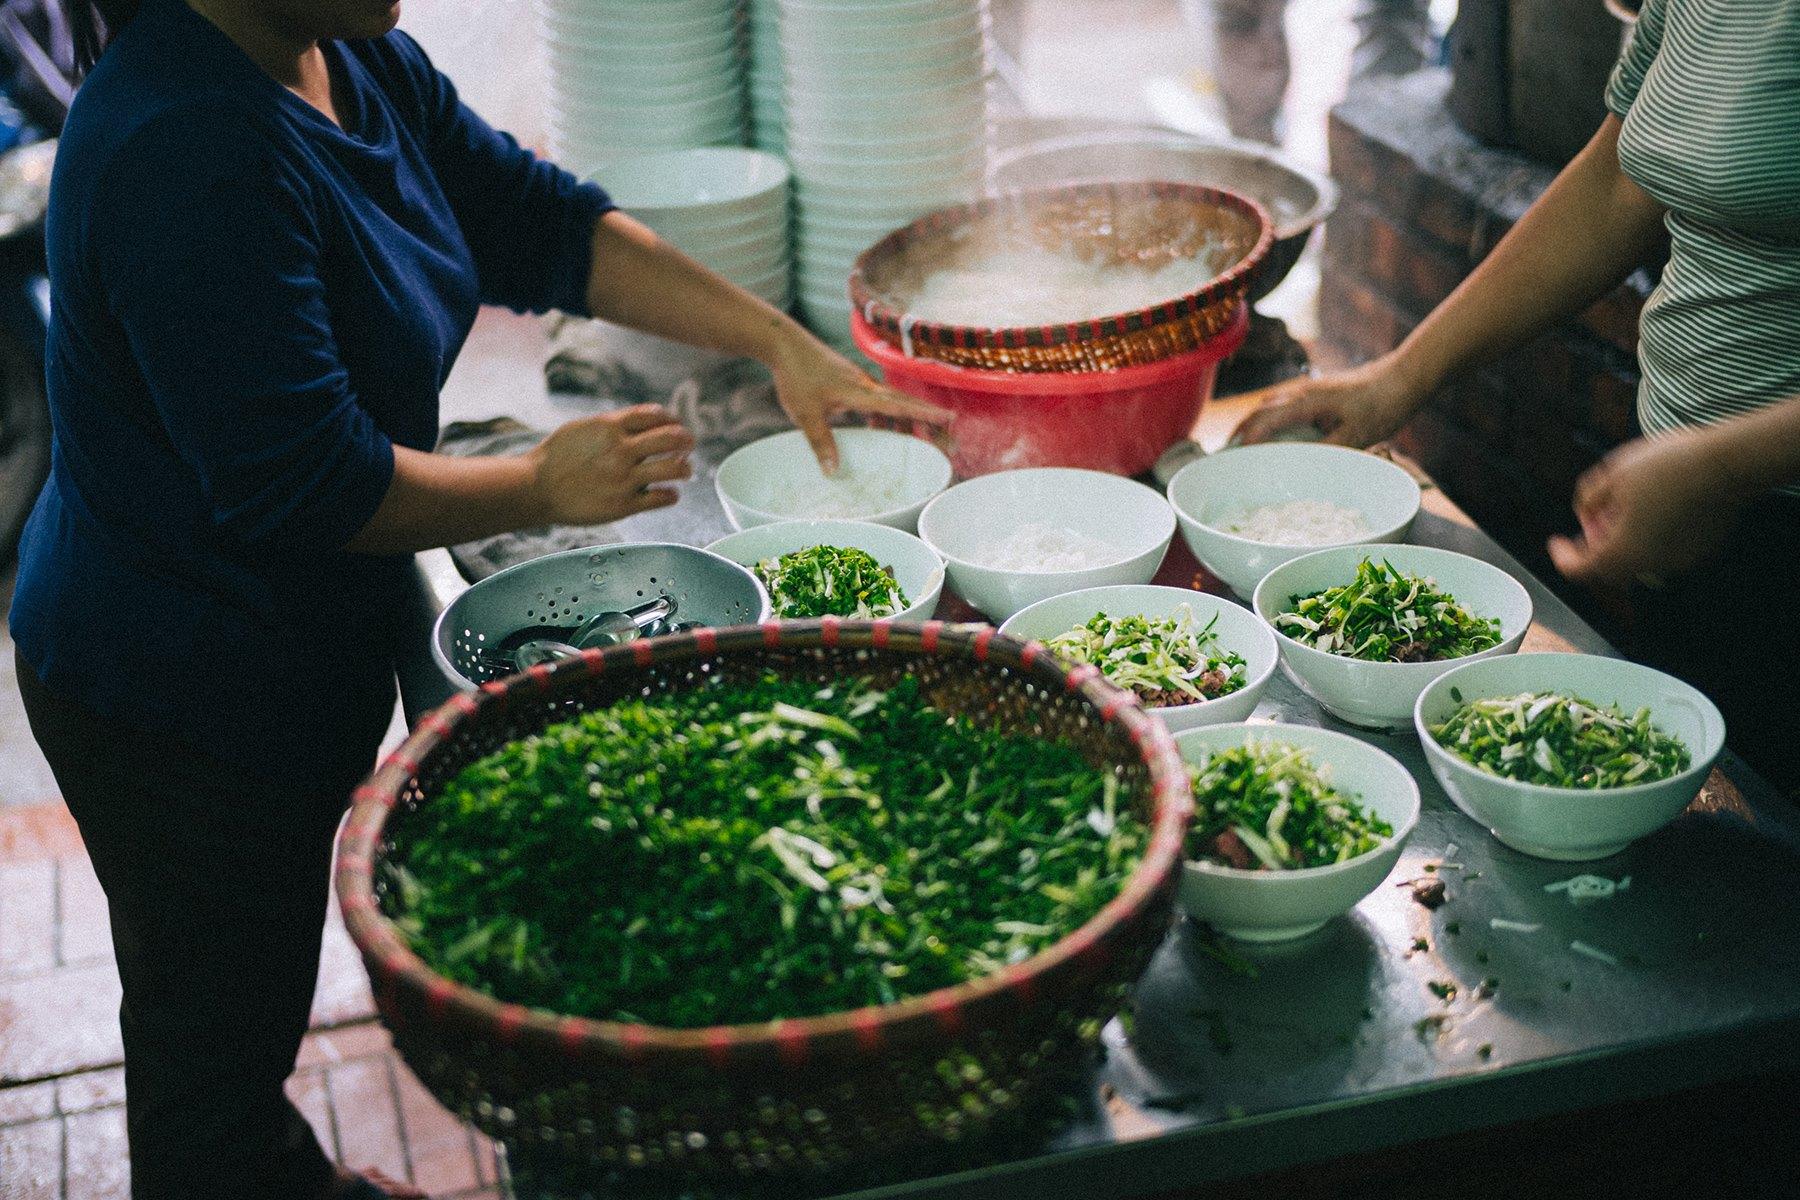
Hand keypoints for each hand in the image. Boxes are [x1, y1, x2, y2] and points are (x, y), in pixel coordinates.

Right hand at [529, 404, 695, 525]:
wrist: (536, 487)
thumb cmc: (557, 457)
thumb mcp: (582, 428)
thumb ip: (613, 423)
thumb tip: (642, 420)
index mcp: (610, 427)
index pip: (655, 414)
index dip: (671, 418)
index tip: (675, 425)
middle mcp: (621, 450)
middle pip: (672, 438)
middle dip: (687, 440)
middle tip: (689, 444)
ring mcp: (624, 478)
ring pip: (674, 468)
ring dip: (685, 468)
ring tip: (684, 470)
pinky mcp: (623, 504)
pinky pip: (661, 498)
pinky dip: (671, 495)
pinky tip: (669, 493)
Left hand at [766, 323, 951, 472]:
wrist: (784, 343)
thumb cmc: (796, 376)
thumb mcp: (806, 414)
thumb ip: (821, 442)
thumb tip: (833, 471)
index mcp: (860, 393)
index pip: (899, 406)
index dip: (925, 415)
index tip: (950, 419)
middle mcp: (866, 386)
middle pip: (905, 404)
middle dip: (927, 419)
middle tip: (949, 434)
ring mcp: (859, 382)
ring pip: (892, 402)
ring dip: (906, 419)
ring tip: (918, 438)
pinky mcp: (850, 381)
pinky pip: (876, 401)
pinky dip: (885, 415)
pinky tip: (877, 427)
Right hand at [1231, 357, 1424, 447]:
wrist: (1403, 377)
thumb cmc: (1382, 406)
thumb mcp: (1356, 436)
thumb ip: (1324, 450)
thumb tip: (1298, 466)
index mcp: (1306, 402)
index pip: (1265, 422)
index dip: (1247, 441)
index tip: (1234, 460)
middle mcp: (1301, 392)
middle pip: (1259, 409)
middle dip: (1240, 430)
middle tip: (1225, 453)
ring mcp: (1309, 388)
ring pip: (1270, 403)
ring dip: (1253, 422)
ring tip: (1242, 443)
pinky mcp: (1318, 390)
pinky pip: (1283, 402)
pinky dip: (1269, 416)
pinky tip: (1272, 429)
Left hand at [1548, 428, 1742, 587]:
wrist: (1726, 464)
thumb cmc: (1667, 467)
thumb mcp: (1613, 474)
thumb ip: (1589, 499)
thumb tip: (1585, 511)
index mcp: (1622, 552)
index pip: (1579, 571)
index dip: (1563, 557)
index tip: (1556, 542)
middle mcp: (1649, 566)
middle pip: (1609, 570)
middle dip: (1594, 549)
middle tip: (1591, 524)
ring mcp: (1676, 562)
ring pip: (1637, 562)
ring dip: (1622, 543)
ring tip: (1622, 510)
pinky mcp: (1698, 552)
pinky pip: (1662, 553)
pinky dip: (1648, 539)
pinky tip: (1652, 511)